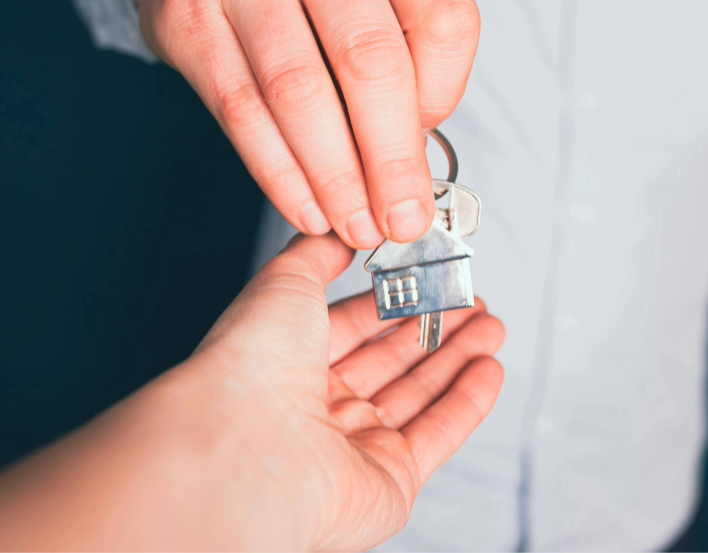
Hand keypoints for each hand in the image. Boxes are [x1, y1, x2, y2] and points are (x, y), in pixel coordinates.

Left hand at [0, 234, 503, 550]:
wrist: (217, 461)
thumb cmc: (232, 373)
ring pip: (412, 400)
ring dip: (454, 359)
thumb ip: (304, 255)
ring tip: (490, 319)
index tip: (422, 264)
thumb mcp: (272, 287)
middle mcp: (308, 410)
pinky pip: (434, 437)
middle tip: (470, 291)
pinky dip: (465, 399)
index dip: (383, 296)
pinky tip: (489, 360)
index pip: (342, 326)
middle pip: (381, 364)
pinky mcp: (378, 489)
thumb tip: (326, 216)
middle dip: (424, 327)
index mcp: (276, 364)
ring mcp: (345, 452)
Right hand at [127, 0, 479, 248]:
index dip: (445, 96)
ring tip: (355, 224)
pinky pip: (240, 110)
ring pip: (299, 93)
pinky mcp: (189, 13)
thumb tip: (410, 159)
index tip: (430, 147)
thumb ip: (403, 51)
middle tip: (402, 218)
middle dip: (390, 160)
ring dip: (334, 178)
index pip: (441, 17)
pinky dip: (278, 172)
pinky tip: (305, 205)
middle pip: (368, 61)